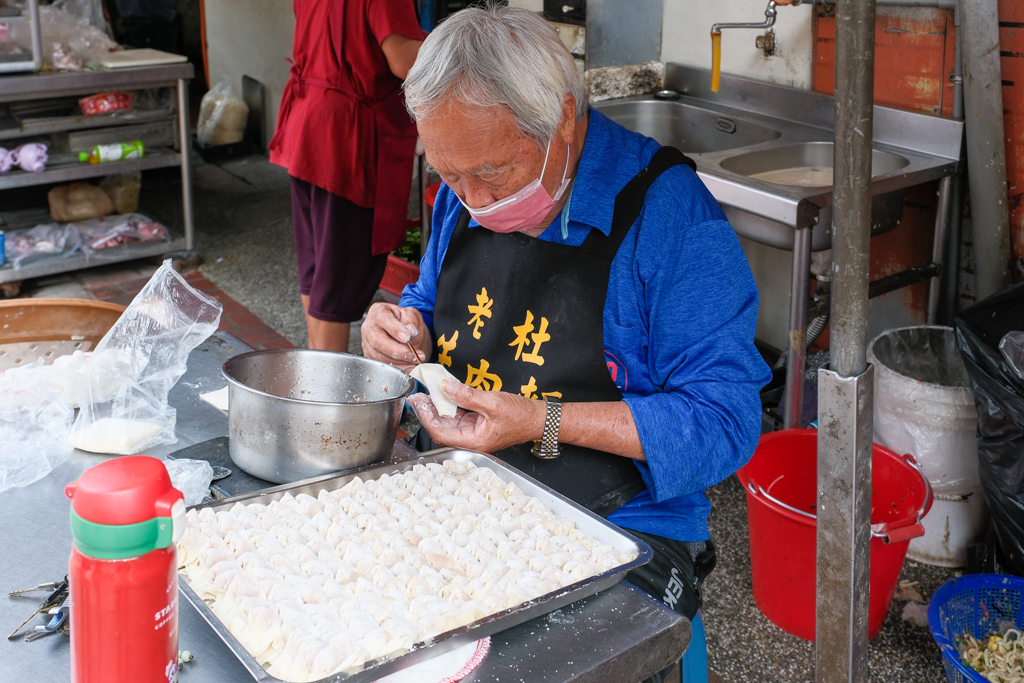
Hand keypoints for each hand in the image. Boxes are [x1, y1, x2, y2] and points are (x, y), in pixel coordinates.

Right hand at [361, 303, 429, 370]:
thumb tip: (411, 331)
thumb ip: (412, 320)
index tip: (407, 338)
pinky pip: (381, 365)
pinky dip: (397, 367)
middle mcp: (369, 326)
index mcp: (378, 311)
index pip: (383, 319)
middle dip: (397, 351)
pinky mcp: (370, 355)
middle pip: (377, 341)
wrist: (403, 331)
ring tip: (415, 360)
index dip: (395, 329)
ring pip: (379, 355)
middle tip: (413, 355)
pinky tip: (409, 366)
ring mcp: (367, 342)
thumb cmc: (405, 321)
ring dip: (399, 361)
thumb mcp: (412, 315)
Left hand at [408, 380, 545, 452]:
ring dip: (438, 408)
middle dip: (429, 412)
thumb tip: (446, 387)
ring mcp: (474, 432)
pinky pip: (459, 416)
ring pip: (449, 421)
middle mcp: (471, 440)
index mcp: (473, 442)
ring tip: (427, 394)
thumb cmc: (521, 416)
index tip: (419, 403)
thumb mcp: (493, 402)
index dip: (427, 418)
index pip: (440, 433)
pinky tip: (445, 394)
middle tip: (418, 397)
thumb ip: (467, 396)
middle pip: (442, 428)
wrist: (538, 418)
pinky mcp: (478, 424)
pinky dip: (451, 405)